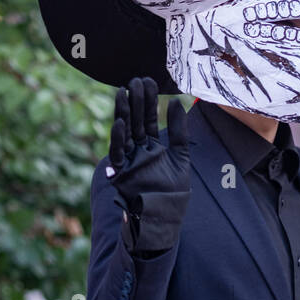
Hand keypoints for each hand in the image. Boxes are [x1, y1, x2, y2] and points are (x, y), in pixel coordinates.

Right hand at [106, 77, 190, 252]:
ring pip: (124, 133)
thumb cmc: (172, 193)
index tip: (149, 80)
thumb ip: (179, 131)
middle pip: (135, 121)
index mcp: (151, 147)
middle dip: (135, 101)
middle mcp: (138, 151)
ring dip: (123, 113)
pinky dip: (118, 139)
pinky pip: (118, 154)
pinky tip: (119, 123)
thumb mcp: (181, 157)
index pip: (148, 118)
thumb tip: (177, 102)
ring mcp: (129, 161)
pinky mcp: (122, 175)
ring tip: (123, 92)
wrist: (164, 220)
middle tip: (135, 79)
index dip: (149, 100)